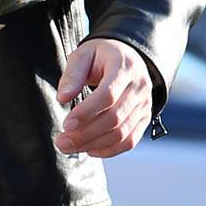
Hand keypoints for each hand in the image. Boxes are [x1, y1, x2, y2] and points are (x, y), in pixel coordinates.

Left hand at [54, 37, 152, 155]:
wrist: (127, 58)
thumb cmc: (101, 56)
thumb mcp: (83, 55)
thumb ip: (72, 75)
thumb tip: (63, 98)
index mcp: (125, 67)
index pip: (109, 94)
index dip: (87, 112)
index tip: (67, 124)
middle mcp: (139, 87)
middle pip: (114, 118)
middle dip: (85, 134)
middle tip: (61, 142)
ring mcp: (145, 105)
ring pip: (121, 133)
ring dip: (92, 144)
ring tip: (68, 147)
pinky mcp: (144, 118)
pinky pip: (130, 141)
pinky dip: (109, 150)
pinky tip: (89, 149)